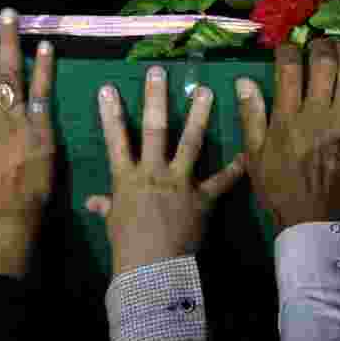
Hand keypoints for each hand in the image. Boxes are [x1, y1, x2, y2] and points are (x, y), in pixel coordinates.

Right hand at [86, 66, 245, 276]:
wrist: (152, 269)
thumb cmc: (127, 248)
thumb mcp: (113, 224)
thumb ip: (107, 207)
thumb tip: (92, 202)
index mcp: (128, 178)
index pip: (115, 140)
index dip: (111, 114)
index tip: (108, 87)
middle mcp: (153, 172)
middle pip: (154, 129)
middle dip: (156, 98)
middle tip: (159, 71)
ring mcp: (180, 182)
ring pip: (191, 142)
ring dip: (200, 115)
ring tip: (206, 90)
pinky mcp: (202, 198)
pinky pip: (222, 181)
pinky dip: (236, 169)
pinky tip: (247, 153)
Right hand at [235, 38, 339, 233]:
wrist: (310, 218)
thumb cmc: (278, 187)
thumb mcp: (253, 154)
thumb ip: (250, 115)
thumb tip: (244, 80)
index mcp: (287, 117)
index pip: (288, 69)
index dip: (288, 50)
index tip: (287, 48)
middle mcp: (316, 113)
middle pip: (323, 65)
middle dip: (320, 47)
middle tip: (317, 45)